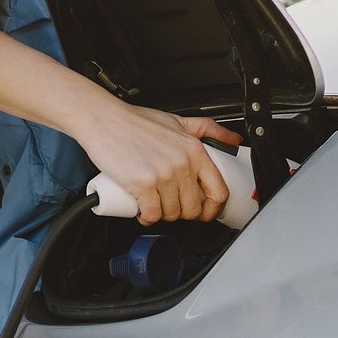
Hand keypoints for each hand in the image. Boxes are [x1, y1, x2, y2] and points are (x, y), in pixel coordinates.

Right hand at [73, 99, 237, 225]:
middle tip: (170, 205)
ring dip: (162, 215)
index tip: (204, 212)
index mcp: (195, 150)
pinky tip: (142, 210)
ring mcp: (163, 175)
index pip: (218, 191)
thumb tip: (233, 139)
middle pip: (193, 209)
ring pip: (172, 214)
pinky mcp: (143, 184)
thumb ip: (208, 129)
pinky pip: (152, 214)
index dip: (213, 209)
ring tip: (154, 203)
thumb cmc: (135, 122)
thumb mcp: (178, 121)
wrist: (103, 120)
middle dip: (182, 213)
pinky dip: (146, 217)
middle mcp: (182, 163)